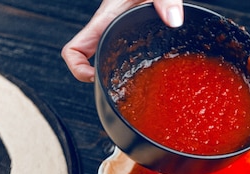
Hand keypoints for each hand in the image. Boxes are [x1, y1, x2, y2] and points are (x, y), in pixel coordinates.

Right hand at [61, 0, 183, 82]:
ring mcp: (122, 29)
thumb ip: (166, 1)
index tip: (94, 78)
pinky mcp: (135, 30)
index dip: (77, 68)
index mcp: (108, 17)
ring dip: (116, 72)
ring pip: (108, 56)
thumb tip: (174, 20)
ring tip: (136, 86)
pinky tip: (152, 71)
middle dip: (101, 78)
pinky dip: (134, 64)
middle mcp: (111, 26)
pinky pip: (126, 51)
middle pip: (92, 59)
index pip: (76, 48)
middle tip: (121, 89)